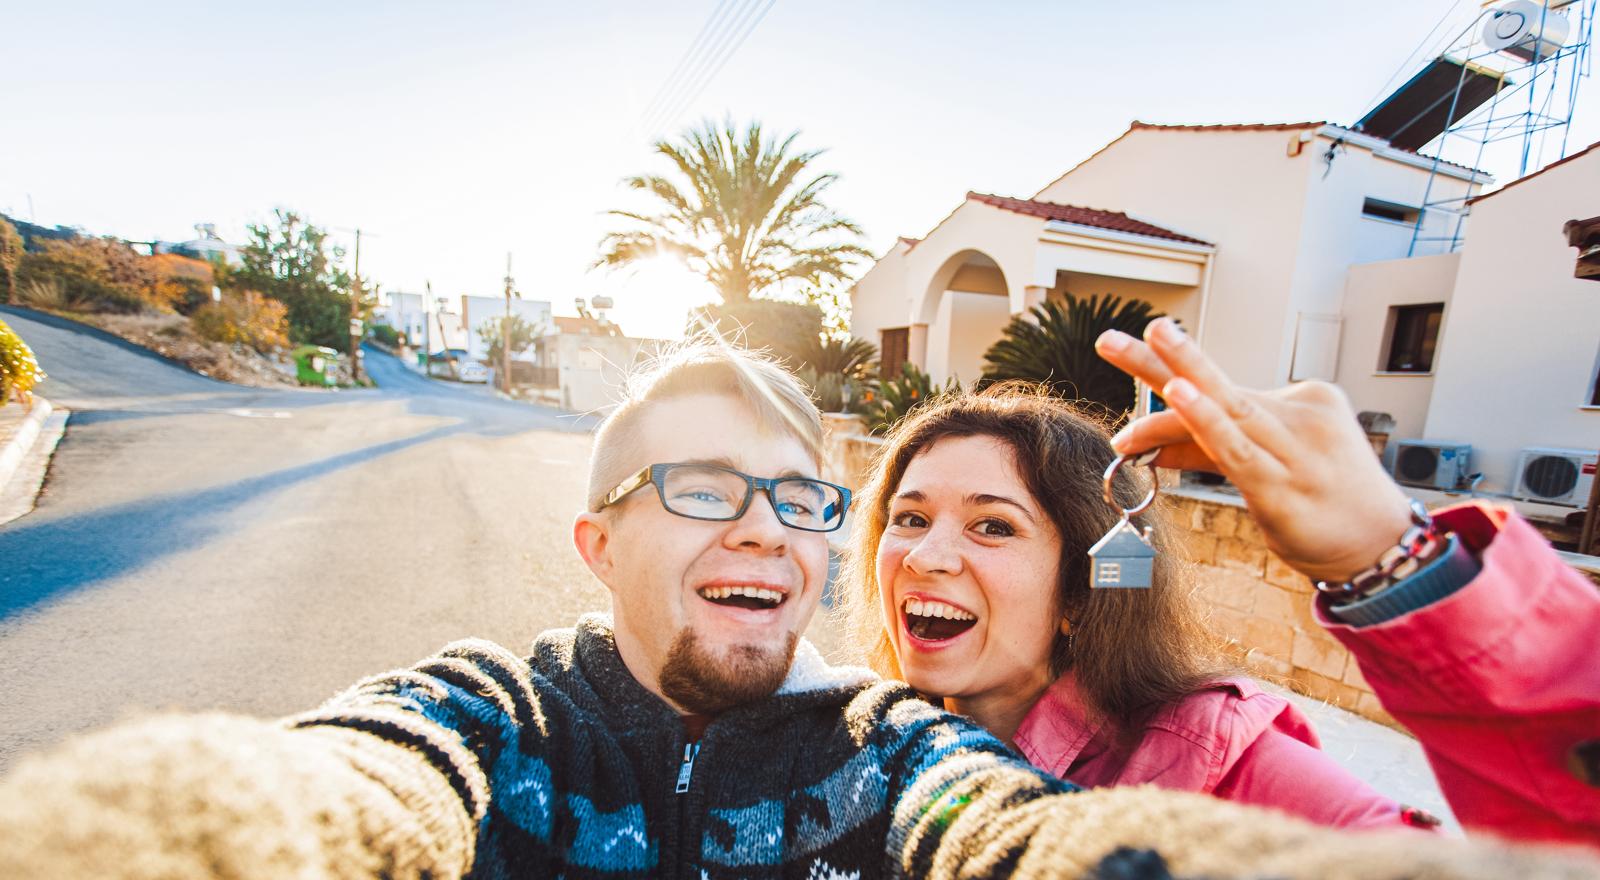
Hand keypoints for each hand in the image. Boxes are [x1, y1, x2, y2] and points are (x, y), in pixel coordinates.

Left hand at [1095, 318, 1414, 584]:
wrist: (1384, 547)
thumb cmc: (1325, 502)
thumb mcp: (1268, 467)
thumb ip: (1210, 451)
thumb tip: (1152, 445)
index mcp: (1302, 402)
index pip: (1223, 396)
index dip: (1166, 399)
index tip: (1124, 400)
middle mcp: (1297, 417)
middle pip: (1218, 385)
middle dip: (1163, 358)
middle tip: (1109, 338)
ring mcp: (1293, 450)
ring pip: (1223, 409)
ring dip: (1178, 376)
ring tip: (1141, 341)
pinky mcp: (1283, 486)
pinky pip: (1236, 448)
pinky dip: (1205, 420)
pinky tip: (1179, 395)